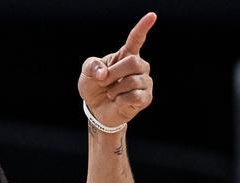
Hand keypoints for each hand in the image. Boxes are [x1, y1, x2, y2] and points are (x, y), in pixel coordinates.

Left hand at [78, 12, 155, 128]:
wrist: (96, 109)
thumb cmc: (94, 86)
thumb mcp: (87, 73)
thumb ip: (92, 66)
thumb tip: (104, 74)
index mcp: (125, 55)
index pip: (136, 39)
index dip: (143, 27)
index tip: (152, 16)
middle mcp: (139, 66)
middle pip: (133, 62)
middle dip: (114, 73)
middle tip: (104, 82)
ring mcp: (145, 82)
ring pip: (133, 81)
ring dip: (115, 90)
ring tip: (111, 93)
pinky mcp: (146, 98)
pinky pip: (135, 96)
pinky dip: (121, 100)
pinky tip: (118, 101)